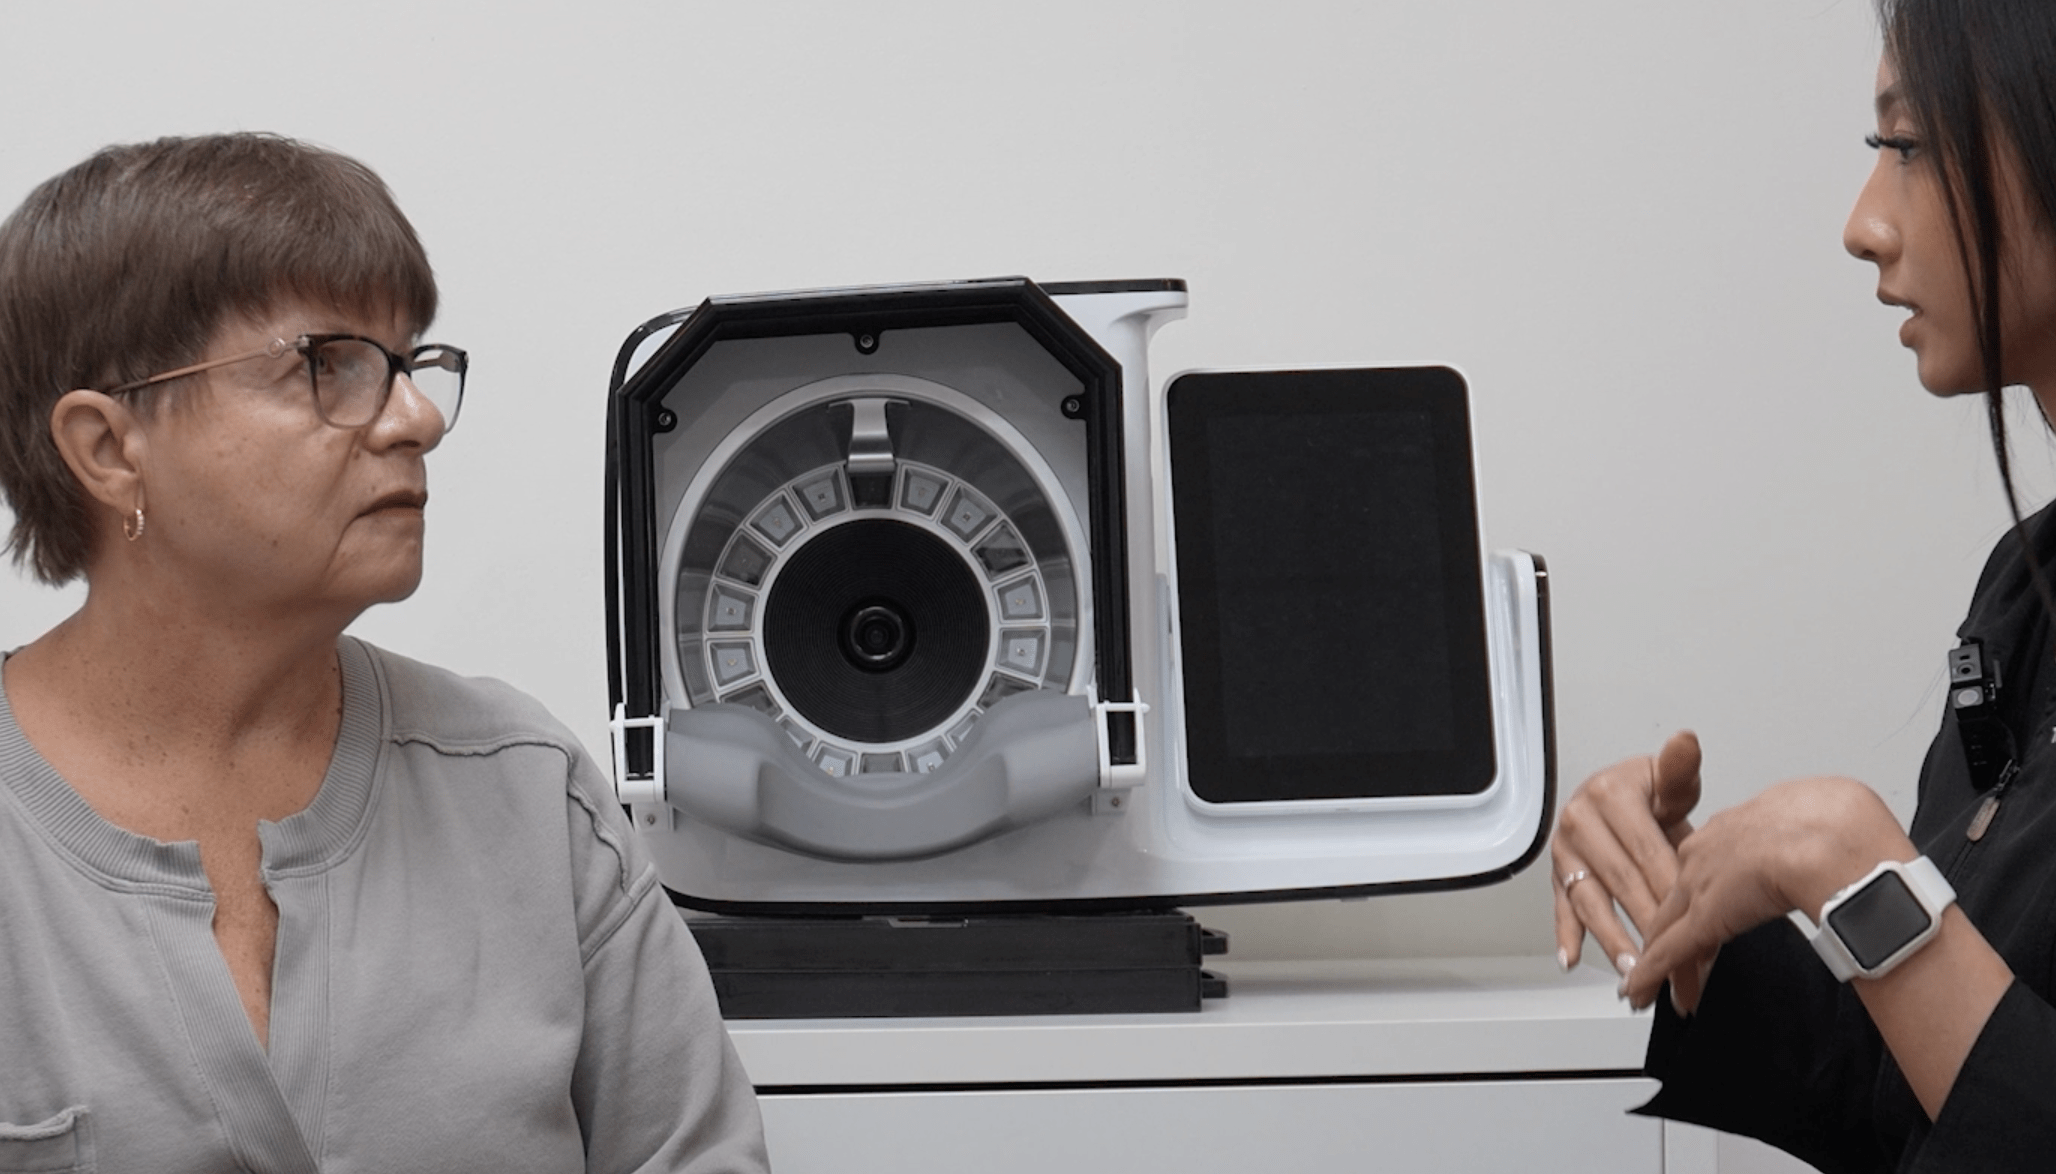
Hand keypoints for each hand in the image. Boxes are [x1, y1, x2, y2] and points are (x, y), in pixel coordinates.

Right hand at [1552, 731, 1700, 982]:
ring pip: (1590, 899)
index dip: (1669, 885)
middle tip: (1669, 954)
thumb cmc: (1648, 794)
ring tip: (1631, 967)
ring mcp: (1566, 850)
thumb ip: (1679, 769)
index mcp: (1608, 795)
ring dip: (1610, 937)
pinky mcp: (1558, 873)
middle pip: (1619, 879)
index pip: (1644, 848)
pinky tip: (1571, 958)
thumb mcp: (1668, 779)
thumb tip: (1685, 743)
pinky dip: (1566, 935)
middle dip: (1646, 921)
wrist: (1620, 797)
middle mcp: (1580, 821)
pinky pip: (1561, 907)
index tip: (1691, 915)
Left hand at [1622, 775, 1913, 1011]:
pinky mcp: (1700, 921)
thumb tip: (1833, 853)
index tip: (1714, 907)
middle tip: (1680, 958)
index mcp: (1738, 826)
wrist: (1833, 839)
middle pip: (1684, 897)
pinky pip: (1666, 952)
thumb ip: (1813, 838)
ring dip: (1668, 961)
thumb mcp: (1822, 820)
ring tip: (1664, 988)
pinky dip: (1650, 974)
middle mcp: (1708, 852)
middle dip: (1680, 930)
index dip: (1710, 890)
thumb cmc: (1840, 826)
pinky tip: (1640, 992)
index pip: (1711, 865)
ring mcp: (1700, 887)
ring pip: (1672, 927)